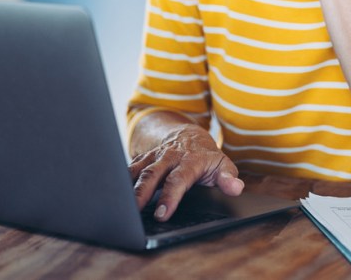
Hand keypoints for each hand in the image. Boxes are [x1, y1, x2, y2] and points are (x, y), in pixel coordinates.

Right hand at [128, 123, 243, 221]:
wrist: (188, 135)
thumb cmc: (206, 157)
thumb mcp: (222, 165)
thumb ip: (228, 177)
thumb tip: (236, 188)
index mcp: (190, 160)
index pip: (179, 179)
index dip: (170, 197)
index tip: (162, 214)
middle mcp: (169, 156)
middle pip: (153, 174)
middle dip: (143, 193)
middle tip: (135, 211)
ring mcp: (154, 156)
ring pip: (138, 170)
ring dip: (129, 188)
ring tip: (121, 206)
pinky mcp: (142, 158)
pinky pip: (130, 167)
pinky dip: (121, 180)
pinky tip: (114, 193)